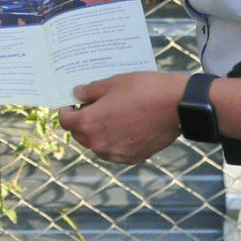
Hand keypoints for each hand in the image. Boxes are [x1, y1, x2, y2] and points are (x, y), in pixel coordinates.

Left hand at [58, 72, 186, 163]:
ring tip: (108, 115)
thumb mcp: (112, 83)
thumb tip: (78, 95)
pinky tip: (123, 125)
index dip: (65, 111)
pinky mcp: (133, 157)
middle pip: (80, 135)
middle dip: (80, 121)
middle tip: (88, 106)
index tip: (69, 104)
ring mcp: (117, 154)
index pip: (66, 122)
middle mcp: (100, 144)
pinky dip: (113, 140)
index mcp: (90, 124)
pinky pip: (114, 150)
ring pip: (97, 145)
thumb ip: (91, 91)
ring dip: (97, 132)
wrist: (175, 105)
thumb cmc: (143, 90)